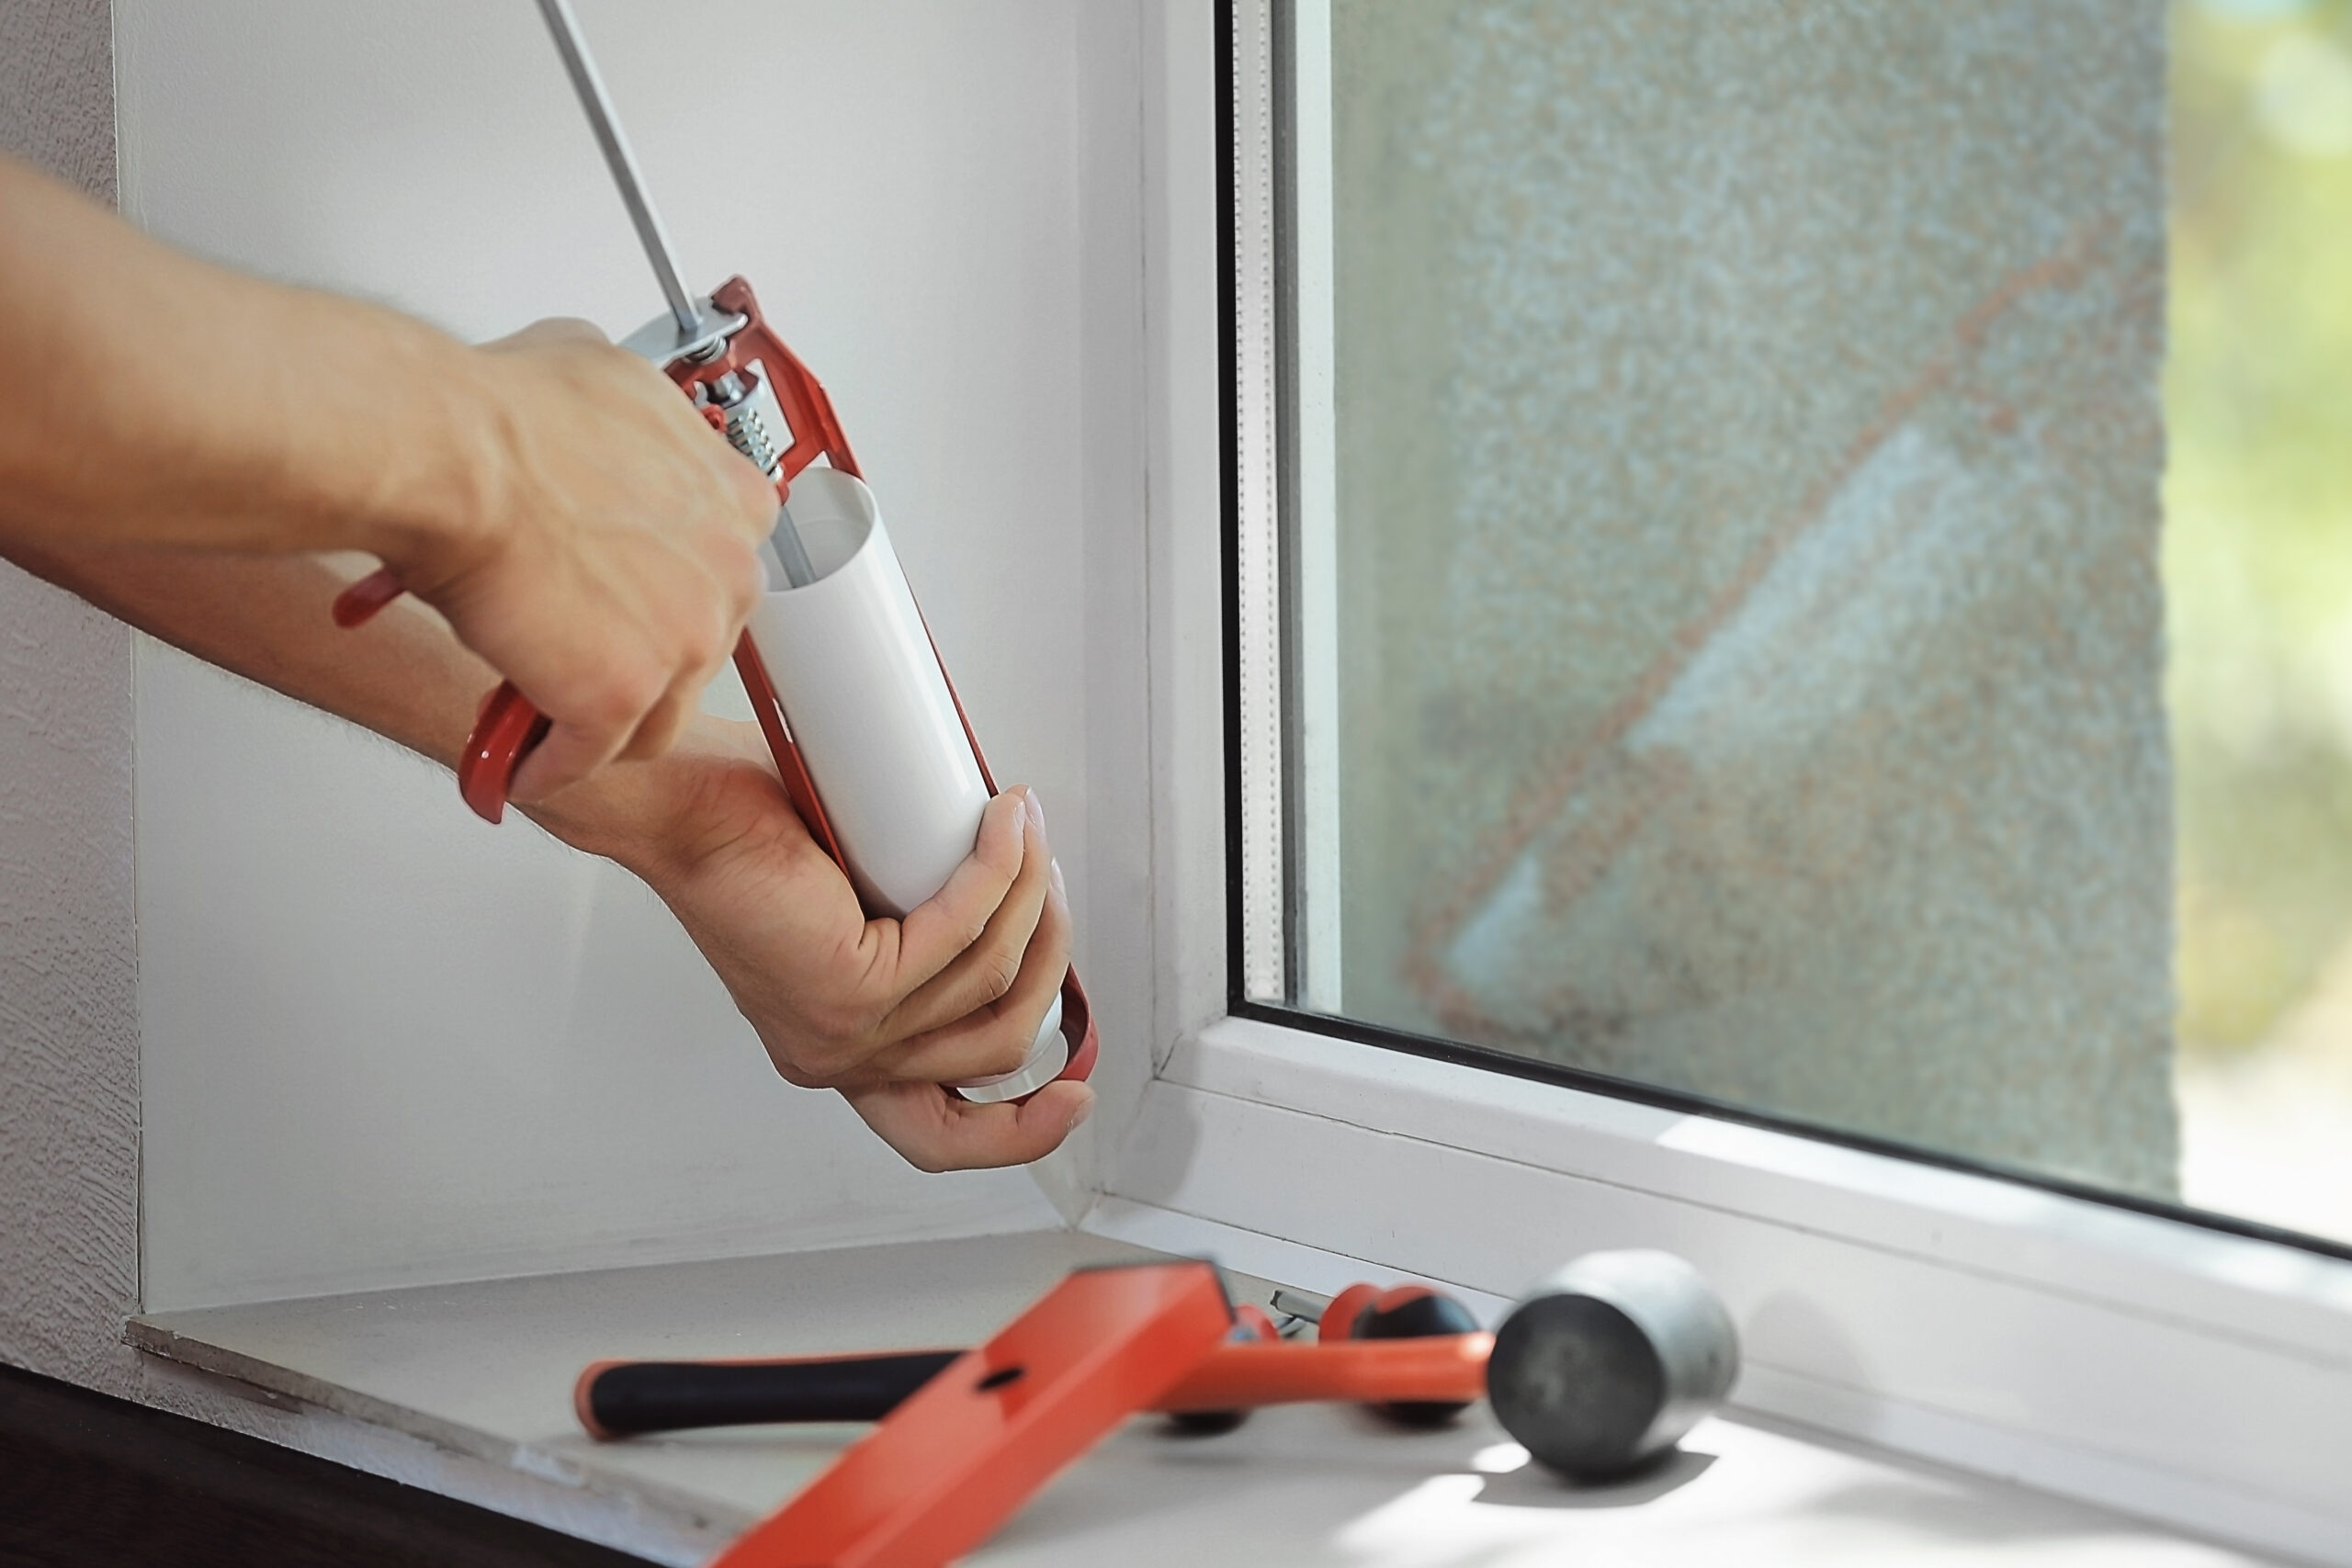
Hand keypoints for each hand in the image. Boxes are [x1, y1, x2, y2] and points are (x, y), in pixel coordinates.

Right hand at [383, 319, 774, 804]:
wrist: (446, 456)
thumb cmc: (499, 416)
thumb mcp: (598, 373)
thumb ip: (630, 416)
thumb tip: (605, 415)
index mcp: (736, 498)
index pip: (717, 572)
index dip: (662, 594)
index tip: (629, 609)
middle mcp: (728, 570)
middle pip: (694, 644)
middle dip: (634, 657)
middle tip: (573, 655)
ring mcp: (686, 639)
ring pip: (654, 712)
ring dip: (600, 721)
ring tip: (544, 715)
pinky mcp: (623, 694)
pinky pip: (592, 754)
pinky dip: (549, 765)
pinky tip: (519, 762)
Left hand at [541, 717, 1091, 1170]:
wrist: (677, 805)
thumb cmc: (751, 834)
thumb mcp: (861, 908)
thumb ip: (924, 936)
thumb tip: (1017, 904)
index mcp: (844, 1051)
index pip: (937, 1135)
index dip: (1018, 1132)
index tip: (1074, 1095)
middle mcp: (841, 1057)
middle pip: (997, 1049)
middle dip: (1049, 960)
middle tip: (1051, 884)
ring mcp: (843, 1032)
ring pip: (990, 980)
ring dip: (1029, 896)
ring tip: (1023, 830)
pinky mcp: (846, 987)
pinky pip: (960, 933)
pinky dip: (996, 874)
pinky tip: (1002, 826)